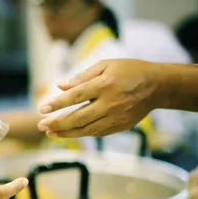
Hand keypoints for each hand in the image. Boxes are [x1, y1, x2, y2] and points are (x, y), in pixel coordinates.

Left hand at [37, 59, 161, 137]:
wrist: (157, 86)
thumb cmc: (129, 71)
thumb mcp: (106, 65)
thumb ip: (82, 76)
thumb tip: (60, 86)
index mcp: (106, 84)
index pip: (76, 96)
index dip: (58, 103)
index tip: (42, 108)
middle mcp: (110, 103)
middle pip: (79, 117)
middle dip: (57, 122)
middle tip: (40, 125)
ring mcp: (116, 117)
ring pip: (86, 129)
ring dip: (66, 132)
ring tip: (50, 132)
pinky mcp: (120, 126)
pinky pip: (96, 133)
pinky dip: (80, 134)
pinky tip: (67, 133)